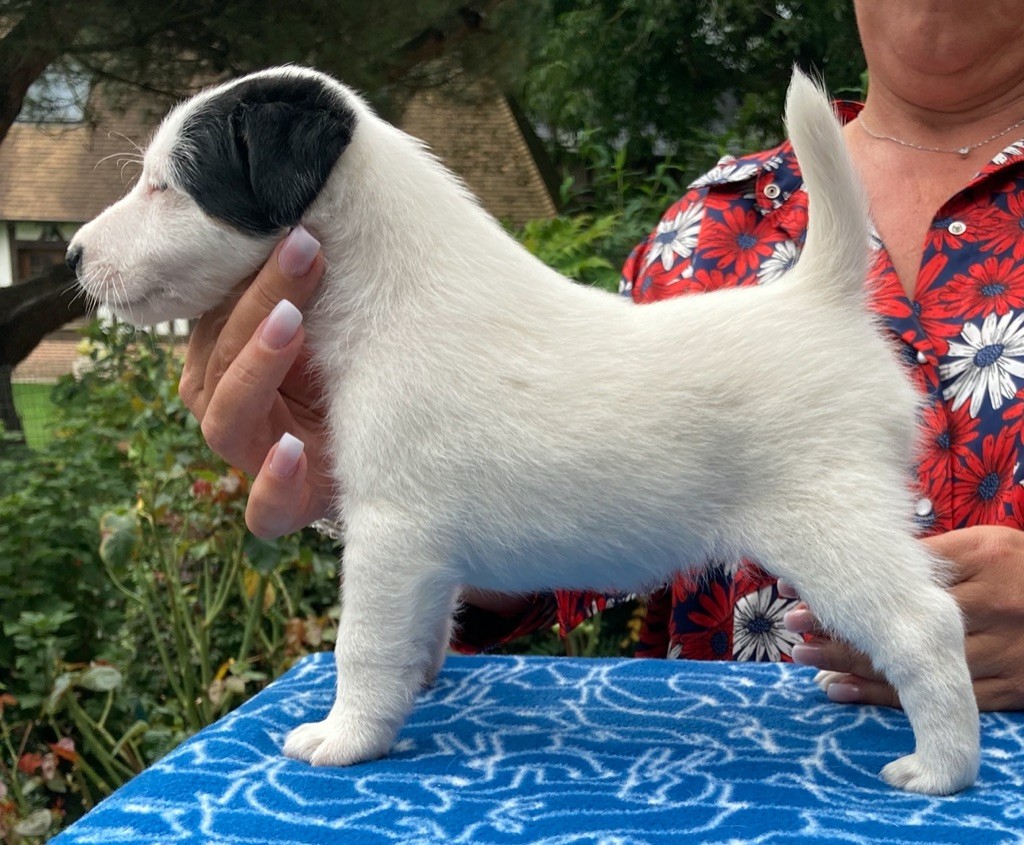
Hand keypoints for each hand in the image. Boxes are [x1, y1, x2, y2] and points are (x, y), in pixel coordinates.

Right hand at [179, 226, 335, 538]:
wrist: (375, 446)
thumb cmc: (341, 375)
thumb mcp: (322, 331)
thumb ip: (300, 291)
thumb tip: (309, 215)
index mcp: (220, 363)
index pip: (218, 315)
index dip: (251, 274)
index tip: (299, 230)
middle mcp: (224, 407)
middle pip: (223, 356)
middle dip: (261, 302)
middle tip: (303, 253)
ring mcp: (249, 458)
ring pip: (227, 419)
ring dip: (257, 368)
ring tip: (292, 324)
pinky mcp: (283, 506)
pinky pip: (262, 509)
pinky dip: (272, 482)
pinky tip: (291, 450)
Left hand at [782, 526, 1023, 710]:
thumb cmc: (1023, 569)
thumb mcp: (986, 544)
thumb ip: (933, 553)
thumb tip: (858, 557)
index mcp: (984, 558)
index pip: (898, 575)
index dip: (846, 584)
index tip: (798, 586)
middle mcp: (993, 605)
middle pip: (902, 621)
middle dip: (840, 625)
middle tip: (792, 626)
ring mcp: (1003, 650)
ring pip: (913, 663)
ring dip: (852, 663)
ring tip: (805, 658)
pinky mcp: (1010, 688)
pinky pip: (937, 698)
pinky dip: (884, 696)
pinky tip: (843, 691)